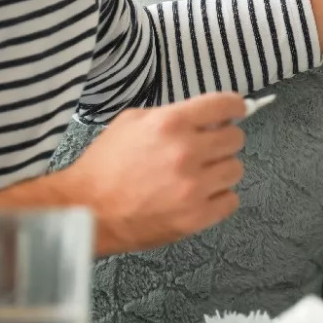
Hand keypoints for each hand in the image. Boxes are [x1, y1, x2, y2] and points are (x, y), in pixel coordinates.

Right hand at [58, 93, 246, 254]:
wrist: (86, 210)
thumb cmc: (104, 166)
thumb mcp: (131, 122)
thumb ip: (171, 115)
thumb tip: (206, 118)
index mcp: (170, 123)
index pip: (224, 105)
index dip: (234, 108)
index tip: (236, 112)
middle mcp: (186, 152)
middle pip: (235, 139)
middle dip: (223, 141)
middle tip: (208, 149)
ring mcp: (193, 186)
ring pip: (235, 170)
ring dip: (220, 171)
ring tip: (198, 176)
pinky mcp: (196, 216)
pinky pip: (230, 200)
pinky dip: (218, 199)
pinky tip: (199, 197)